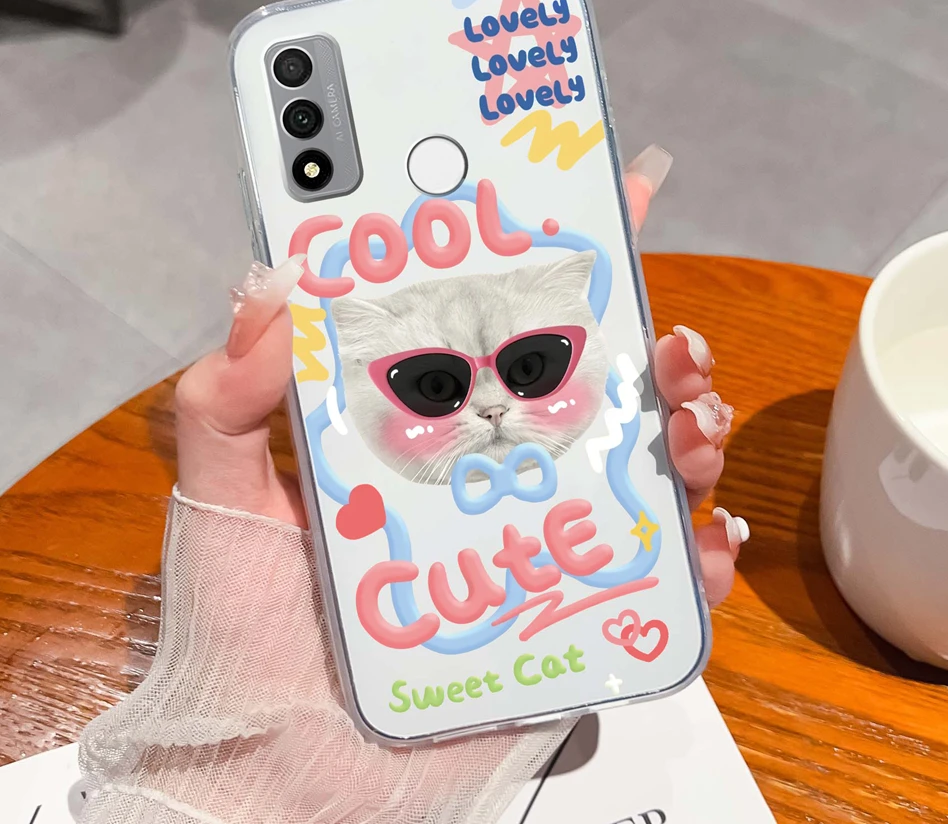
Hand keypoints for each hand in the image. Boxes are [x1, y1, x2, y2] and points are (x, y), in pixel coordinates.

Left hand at [176, 149, 743, 603]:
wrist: (278, 773)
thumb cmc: (249, 632)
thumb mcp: (224, 495)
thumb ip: (227, 396)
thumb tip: (271, 284)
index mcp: (425, 428)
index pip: (499, 326)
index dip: (558, 262)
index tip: (612, 200)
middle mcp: (493, 474)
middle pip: (596, 391)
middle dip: (653, 350)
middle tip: (669, 342)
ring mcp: (538, 545)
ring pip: (643, 471)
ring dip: (691, 435)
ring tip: (691, 428)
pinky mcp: (568, 624)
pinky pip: (654, 585)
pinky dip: (696, 559)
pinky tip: (703, 540)